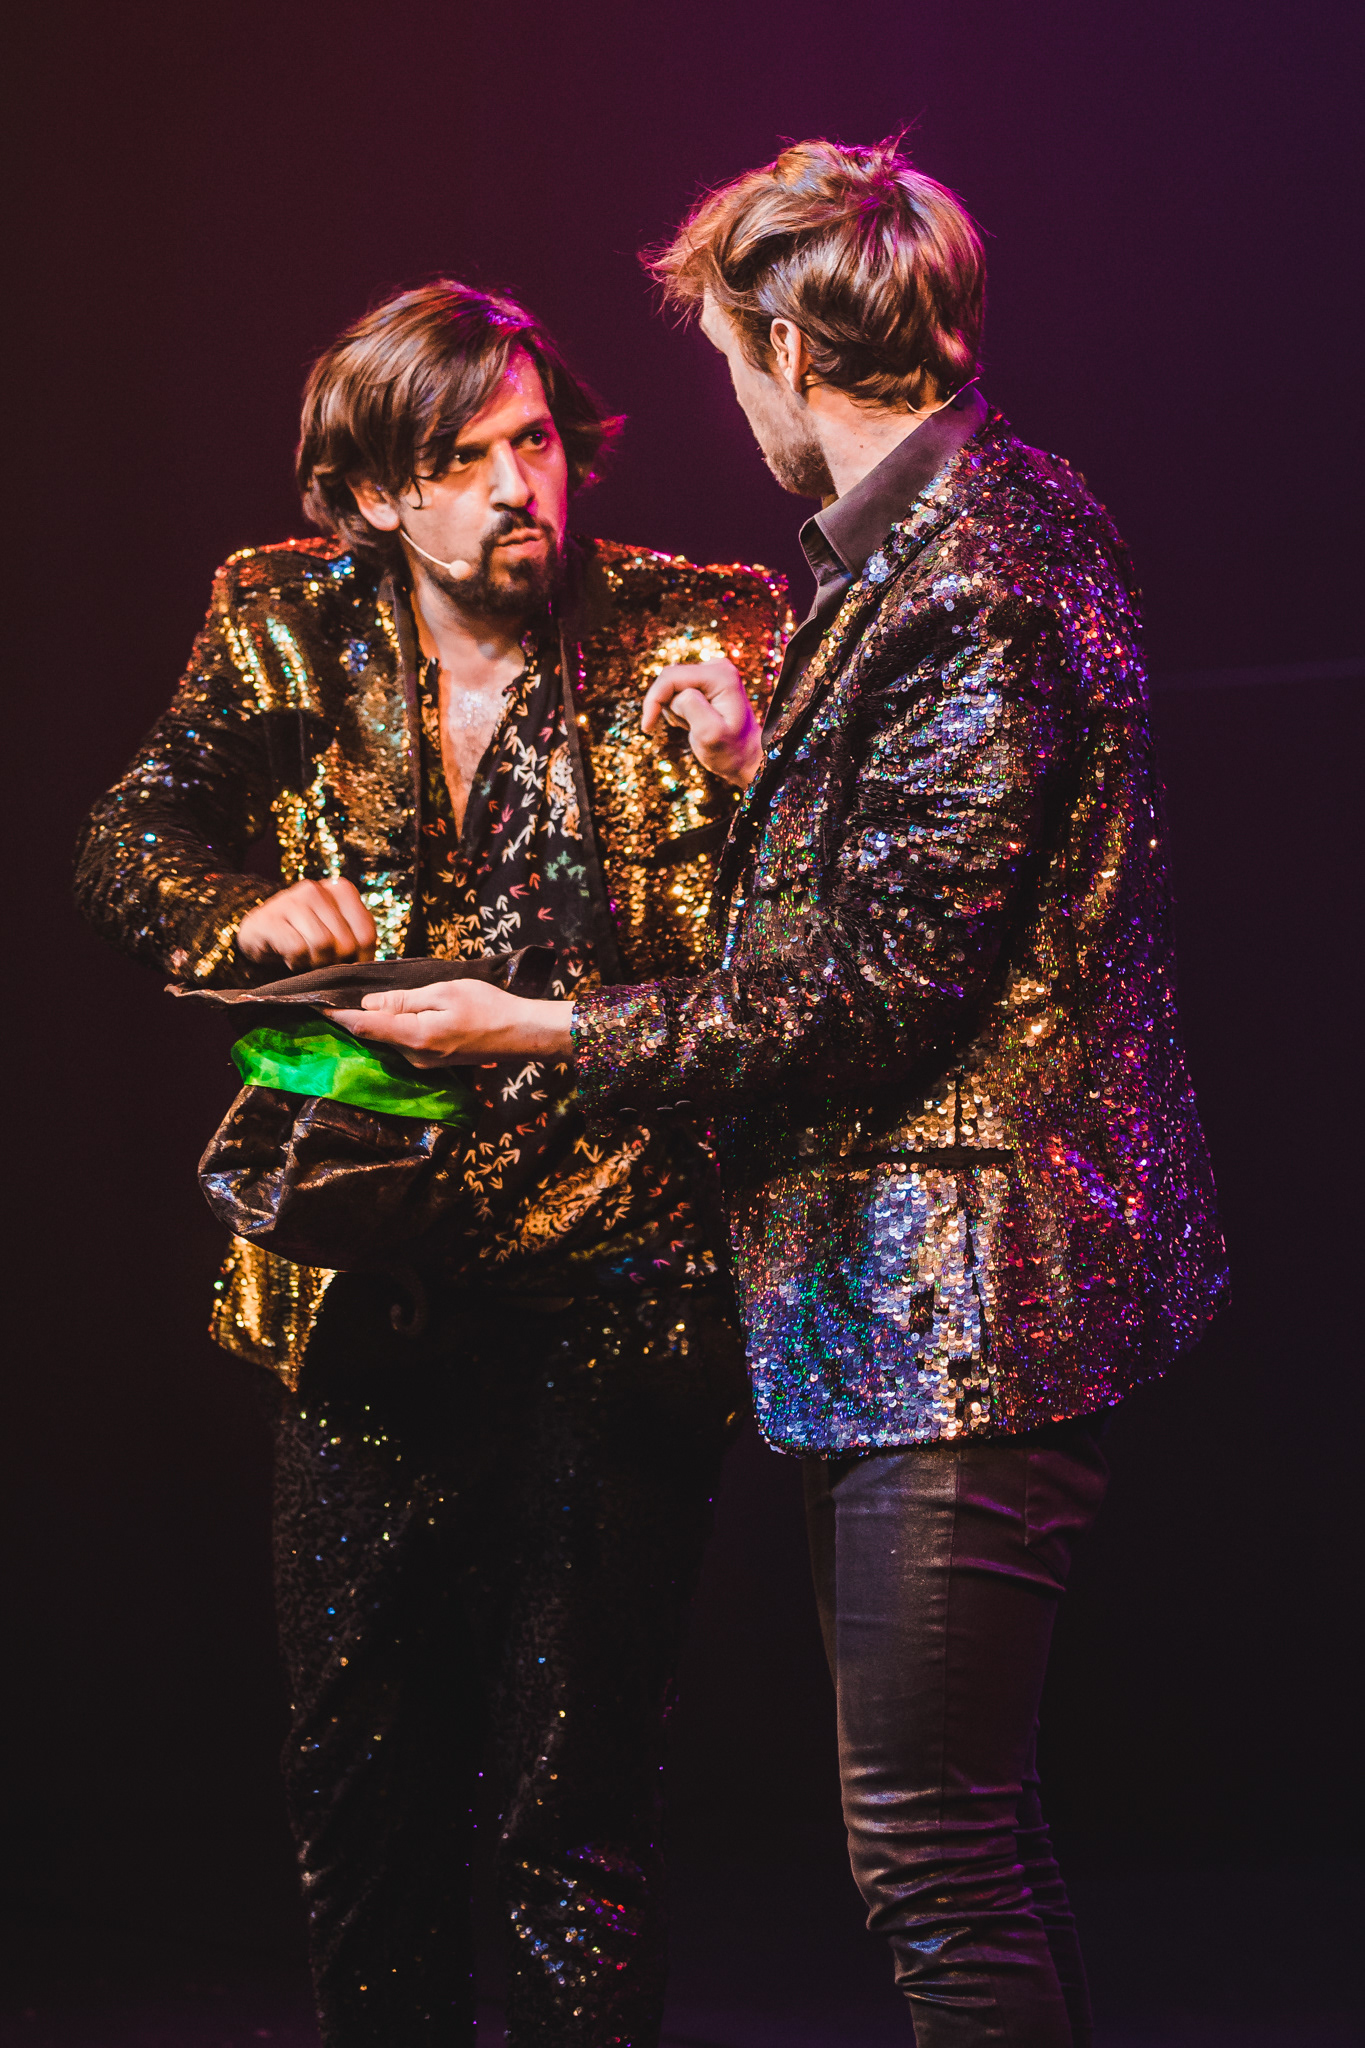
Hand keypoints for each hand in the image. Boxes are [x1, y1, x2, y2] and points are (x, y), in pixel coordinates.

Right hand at [237, 879, 377, 970]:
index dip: (360, 958)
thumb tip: (370, 967)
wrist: (258, 934)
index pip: (367, 934)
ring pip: (323, 945)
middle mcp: (317, 889)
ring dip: (314, 963)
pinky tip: (289, 957)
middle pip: (346, 943)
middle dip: (335, 962)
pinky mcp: (270, 919)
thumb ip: (357, 940)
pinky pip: (298, 950)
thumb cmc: (303, 936)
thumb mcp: (336, 931)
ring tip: (304, 958)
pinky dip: (296, 962)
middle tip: (320, 961)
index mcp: (341, 890)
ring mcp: (291, 900)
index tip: (346, 964)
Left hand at [330, 981, 573, 1066]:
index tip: (316, 1004)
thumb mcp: (444, 992)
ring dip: (376, 1022)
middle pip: (374, 1035)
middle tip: (336, 995)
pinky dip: (394, 1028)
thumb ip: (404, 1000)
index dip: (339, 1015)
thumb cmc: (488, 1006)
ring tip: (363, 1000)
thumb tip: (370, 1003)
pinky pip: (404, 1043)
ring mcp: (423, 1063)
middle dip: (355, 1017)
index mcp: (414, 1037)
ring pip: (389, 1039)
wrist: (520, 1034)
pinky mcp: (433, 1062)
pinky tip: (395, 1012)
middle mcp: (414, 1056)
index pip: (365, 1026)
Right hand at [641, 659, 762, 787]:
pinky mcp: (706, 681)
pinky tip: (693, 721)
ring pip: (671, 685)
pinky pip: (677, 690)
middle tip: (682, 728)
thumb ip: (691, 706)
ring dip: (674, 709)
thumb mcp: (709, 733)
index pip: (671, 676)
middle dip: (666, 705)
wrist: (746, 758)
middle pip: (670, 678)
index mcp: (720, 675)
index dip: (654, 700)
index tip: (647, 727)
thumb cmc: (730, 751)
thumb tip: (678, 694)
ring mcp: (712, 672)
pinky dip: (678, 708)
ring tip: (692, 726)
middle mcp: (717, 667)